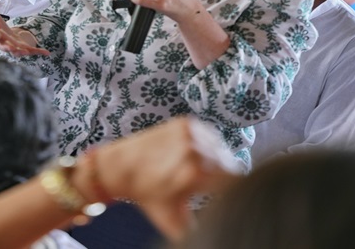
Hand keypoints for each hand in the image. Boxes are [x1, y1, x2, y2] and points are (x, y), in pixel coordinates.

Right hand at [0, 0, 48, 56]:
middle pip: (5, 47)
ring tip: (24, 52)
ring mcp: (16, 48)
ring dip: (20, 52)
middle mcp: (5, 44)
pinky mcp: (25, 50)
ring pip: (17, 52)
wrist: (8, 39)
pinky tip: (47, 52)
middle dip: (7, 47)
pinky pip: (32, 51)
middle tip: (10, 47)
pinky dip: (39, 52)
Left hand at [92, 118, 239, 241]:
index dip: (233, 185)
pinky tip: (191, 152)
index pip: (234, 178)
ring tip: (194, 166)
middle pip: (226, 162)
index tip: (228, 189)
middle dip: (218, 173)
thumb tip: (212, 232)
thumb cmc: (145, 193)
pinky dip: (204, 142)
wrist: (120, 168)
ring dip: (212, 157)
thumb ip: (196, 228)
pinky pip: (207, 134)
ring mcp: (188, 134)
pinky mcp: (183, 123)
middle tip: (203, 180)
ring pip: (218, 147)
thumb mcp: (171, 219)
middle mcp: (193, 150)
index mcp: (194, 173)